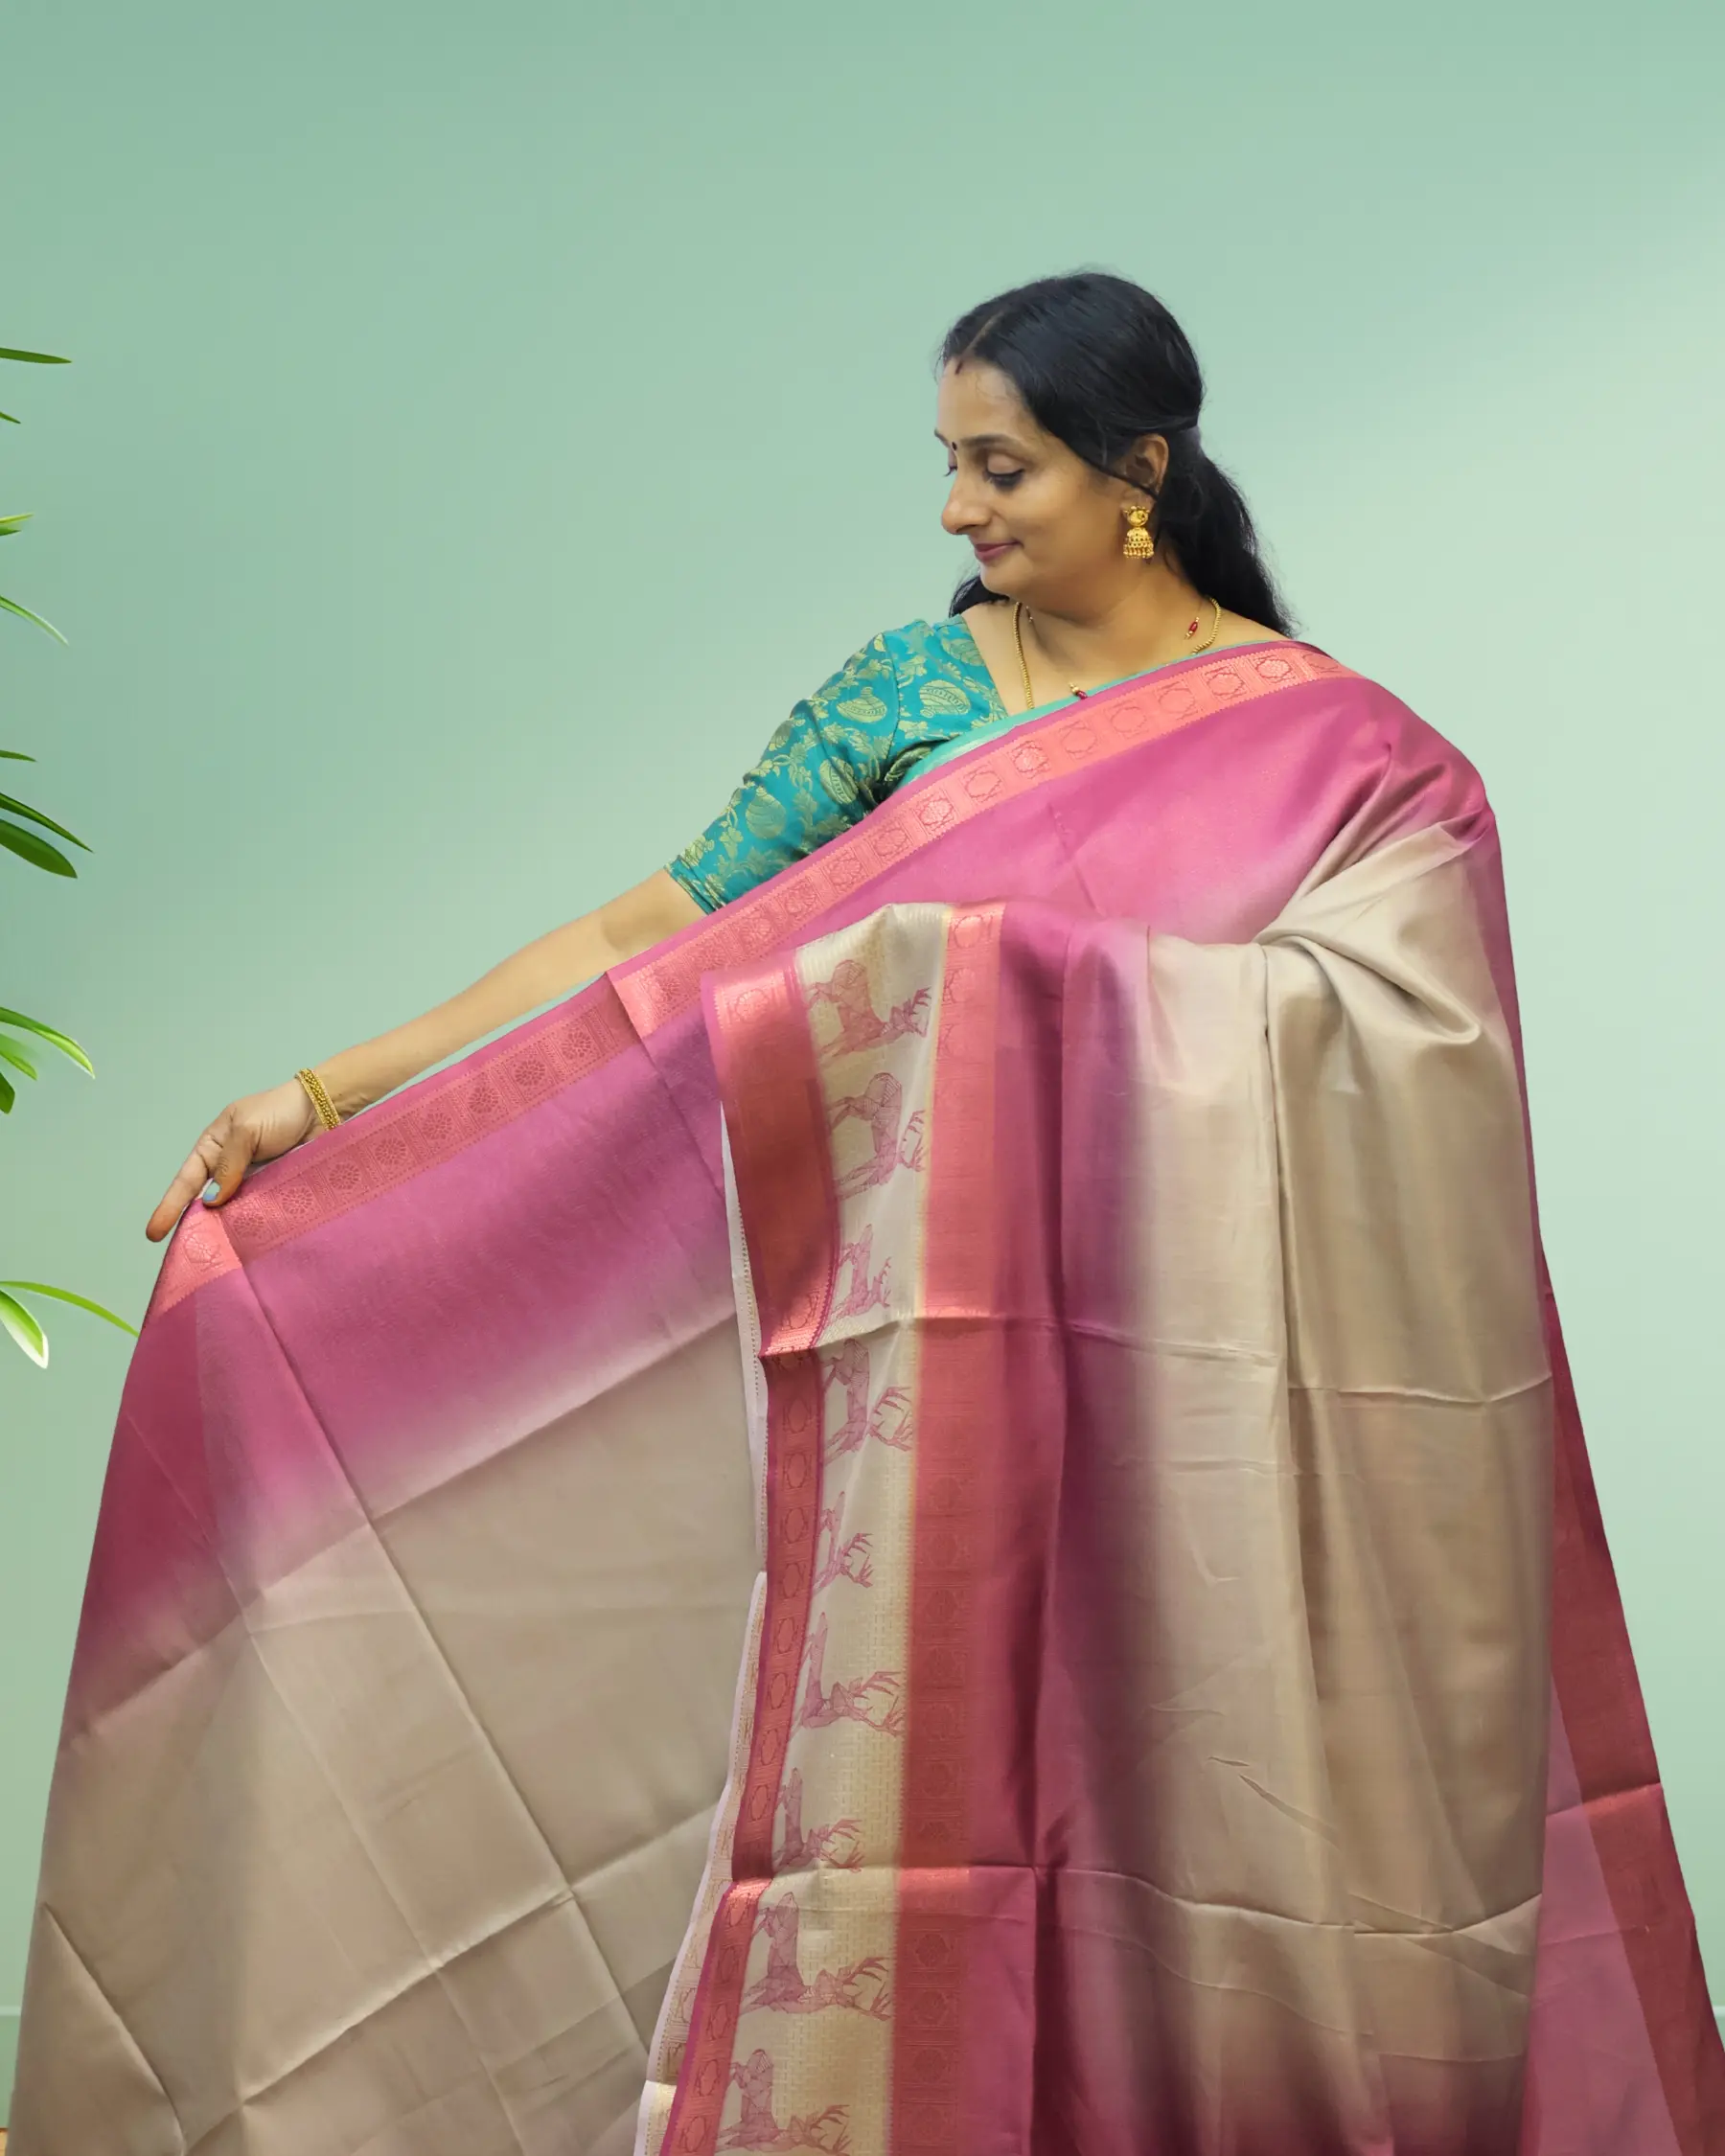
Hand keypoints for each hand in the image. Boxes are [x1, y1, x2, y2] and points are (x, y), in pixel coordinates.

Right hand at [146, 1077, 319, 1241]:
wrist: (323, 1109)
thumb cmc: (279, 1110)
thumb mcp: (246, 1130)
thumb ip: (230, 1164)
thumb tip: (213, 1201)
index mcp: (212, 1148)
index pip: (186, 1181)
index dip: (169, 1208)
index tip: (153, 1234)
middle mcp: (228, 1169)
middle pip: (207, 1203)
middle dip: (196, 1227)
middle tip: (186, 1255)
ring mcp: (253, 1183)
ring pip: (233, 1212)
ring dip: (226, 1231)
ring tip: (216, 1256)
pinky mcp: (275, 1191)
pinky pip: (260, 1212)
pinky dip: (253, 1226)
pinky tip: (249, 1245)